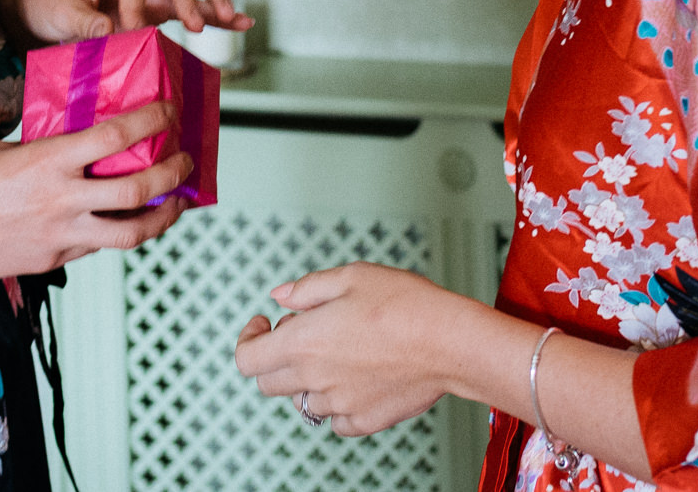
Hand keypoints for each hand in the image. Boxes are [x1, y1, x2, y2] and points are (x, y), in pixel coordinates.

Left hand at [0, 0, 254, 48]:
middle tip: (194, 26)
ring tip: (229, 20)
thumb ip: (85, 23)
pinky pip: (195, 2)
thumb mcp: (60, 13)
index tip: (133, 35)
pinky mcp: (162, 0)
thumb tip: (112, 32)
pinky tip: (241, 23)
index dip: (136, 9)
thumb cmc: (50, 2)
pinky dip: (216, 11)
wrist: (45, 7)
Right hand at [0, 101, 194, 280]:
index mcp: (46, 161)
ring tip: (176, 202)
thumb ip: (41, 149)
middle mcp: (60, 199)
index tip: (169, 111)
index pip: (116, 136)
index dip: (152, 121)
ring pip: (131, 233)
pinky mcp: (51, 261)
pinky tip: (125, 222)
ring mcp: (59, 236)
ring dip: (164, 215)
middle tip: (187, 160)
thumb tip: (72, 143)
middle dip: (174, 173)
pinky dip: (118, 233)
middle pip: (139, 189)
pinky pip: (98, 247)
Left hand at [232, 264, 473, 435]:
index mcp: (302, 341)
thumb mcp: (351, 276)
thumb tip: (278, 296)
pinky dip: (336, 403)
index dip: (249, 340)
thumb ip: (307, 288)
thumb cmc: (405, 303)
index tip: (264, 324)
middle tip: (303, 335)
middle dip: (275, 358)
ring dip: (307, 379)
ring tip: (338, 353)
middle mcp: (314, 378)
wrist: (451, 342)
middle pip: (268, 383)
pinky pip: (334, 420)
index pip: (246, 359)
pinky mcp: (363, 421)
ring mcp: (338, 404)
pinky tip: (356, 379)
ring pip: (302, 401)